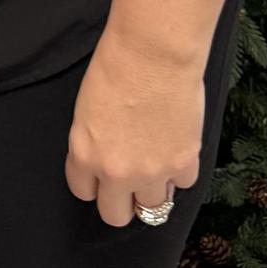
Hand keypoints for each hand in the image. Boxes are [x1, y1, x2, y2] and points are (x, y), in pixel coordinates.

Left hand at [65, 30, 205, 228]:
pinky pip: (183, 185)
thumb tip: (105, 163)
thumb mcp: (86, 110)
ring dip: (154, 190)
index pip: (83, 192)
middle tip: (131, 181)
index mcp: (84, 155)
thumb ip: (93, 144)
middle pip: (116, 215)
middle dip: (122, 200)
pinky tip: (176, 146)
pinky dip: (181, 171)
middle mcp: (116, 172)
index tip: (102, 174)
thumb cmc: (115, 66)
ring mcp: (152, 172)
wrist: (153, 52)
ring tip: (157, 164)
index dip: (94, 183)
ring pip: (153, 209)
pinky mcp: (183, 164)